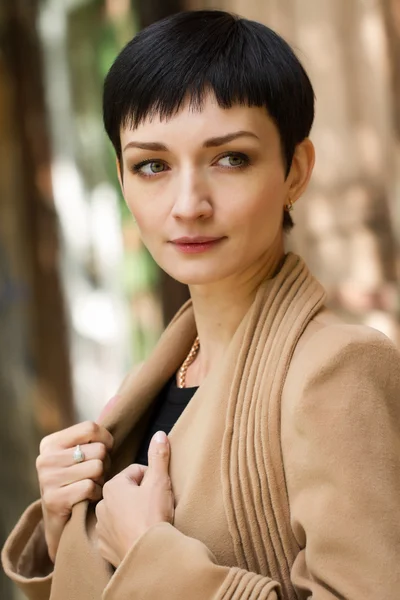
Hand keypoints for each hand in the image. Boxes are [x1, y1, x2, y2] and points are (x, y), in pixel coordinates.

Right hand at [37, 420, 113, 561]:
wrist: (61, 523)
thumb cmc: (76, 482)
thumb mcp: (76, 456)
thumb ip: (89, 441)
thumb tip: (110, 438)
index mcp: (50, 443)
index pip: (90, 428)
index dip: (106, 439)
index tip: (107, 450)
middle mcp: (45, 458)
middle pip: (98, 449)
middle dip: (105, 463)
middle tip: (96, 474)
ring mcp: (47, 479)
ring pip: (97, 467)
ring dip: (101, 479)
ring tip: (92, 485)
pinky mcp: (53, 499)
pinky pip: (91, 487)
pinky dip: (96, 493)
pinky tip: (89, 497)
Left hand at [95, 431, 173, 567]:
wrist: (150, 555)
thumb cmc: (153, 516)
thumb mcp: (160, 481)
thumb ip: (159, 455)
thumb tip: (159, 434)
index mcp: (113, 487)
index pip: (135, 472)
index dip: (151, 478)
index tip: (159, 490)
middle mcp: (101, 506)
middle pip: (127, 492)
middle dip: (141, 496)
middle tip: (156, 506)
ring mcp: (101, 528)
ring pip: (120, 513)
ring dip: (132, 514)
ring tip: (148, 522)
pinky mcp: (104, 547)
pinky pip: (116, 534)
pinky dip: (126, 533)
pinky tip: (139, 536)